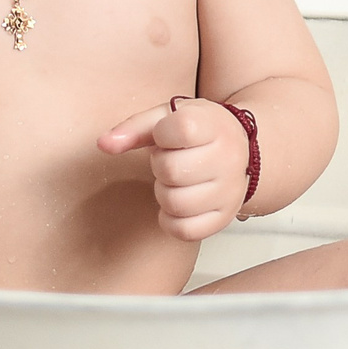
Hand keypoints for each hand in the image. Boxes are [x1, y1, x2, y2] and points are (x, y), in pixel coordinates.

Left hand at [99, 98, 247, 241]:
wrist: (243, 149)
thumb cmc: (201, 131)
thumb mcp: (169, 117)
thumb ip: (134, 128)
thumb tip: (104, 144)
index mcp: (214, 126)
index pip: (179, 130)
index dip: (162, 134)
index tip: (169, 134)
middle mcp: (228, 159)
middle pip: (171, 171)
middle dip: (160, 165)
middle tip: (171, 158)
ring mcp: (229, 191)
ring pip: (177, 204)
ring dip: (164, 193)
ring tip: (176, 180)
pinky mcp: (224, 218)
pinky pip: (186, 231)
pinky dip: (172, 220)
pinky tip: (177, 202)